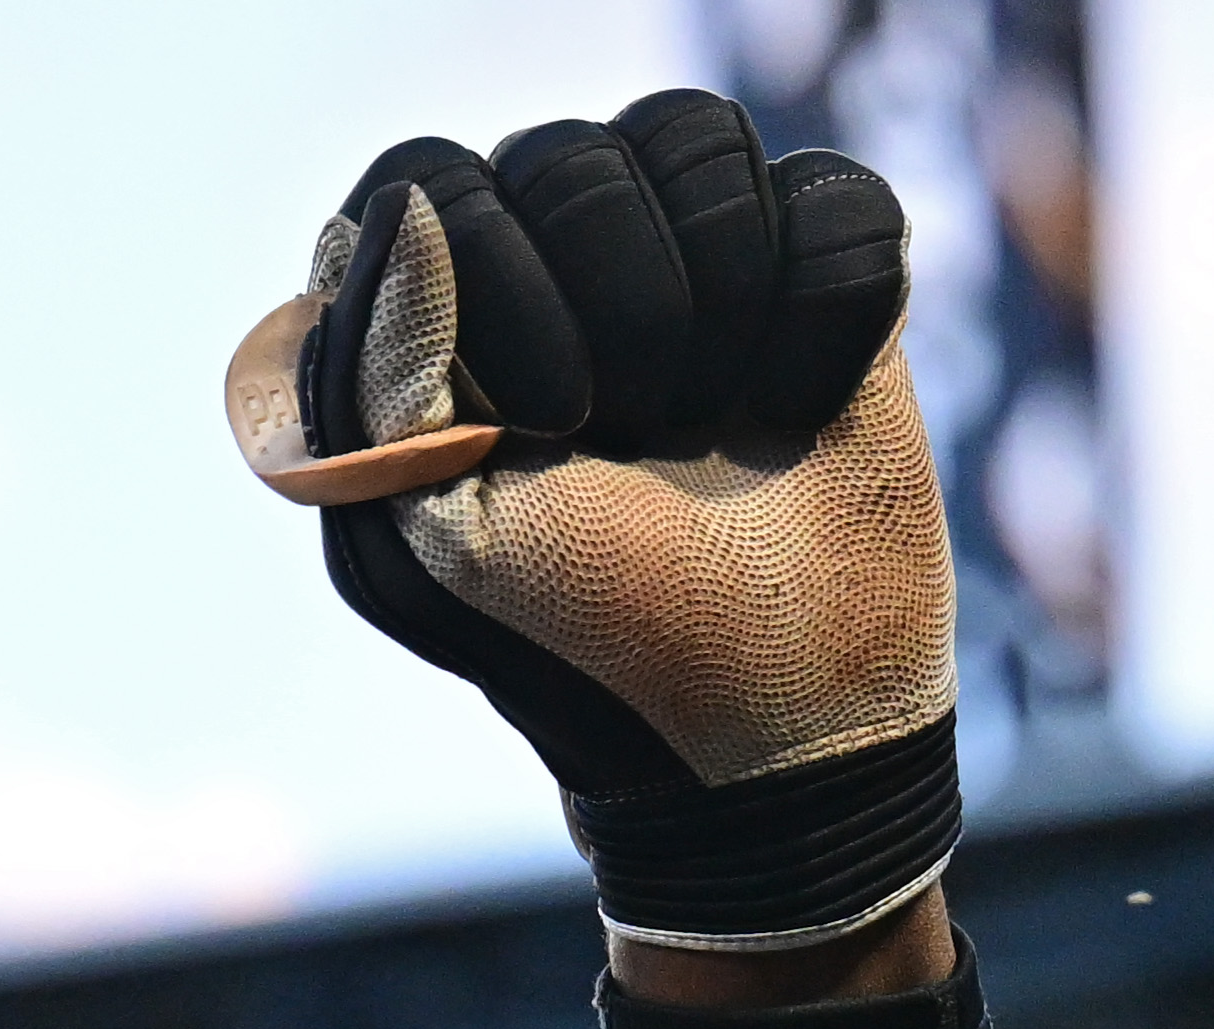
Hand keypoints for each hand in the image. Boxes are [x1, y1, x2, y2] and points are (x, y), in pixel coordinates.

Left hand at [232, 94, 957, 953]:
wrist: (767, 700)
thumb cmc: (576, 627)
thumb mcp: (441, 531)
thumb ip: (381, 376)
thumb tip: (394, 211)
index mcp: (434, 310)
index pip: (428, 181)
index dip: (490, 287)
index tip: (539, 428)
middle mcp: (552, 250)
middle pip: (571, 158)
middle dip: (614, 316)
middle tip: (627, 441)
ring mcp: (692, 245)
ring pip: (701, 144)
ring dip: (718, 310)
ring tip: (705, 424)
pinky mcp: (821, 256)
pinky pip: (832, 198)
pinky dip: (823, 322)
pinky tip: (795, 409)